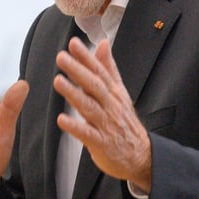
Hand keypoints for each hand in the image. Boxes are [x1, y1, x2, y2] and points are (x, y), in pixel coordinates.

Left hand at [54, 38, 152, 190]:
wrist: (140, 155)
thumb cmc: (124, 122)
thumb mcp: (119, 92)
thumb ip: (108, 68)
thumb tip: (102, 43)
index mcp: (114, 92)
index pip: (100, 71)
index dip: (86, 57)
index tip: (73, 44)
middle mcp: (111, 105)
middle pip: (94, 85)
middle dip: (78, 70)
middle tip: (62, 57)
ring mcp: (107, 124)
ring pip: (89, 106)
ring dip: (73, 93)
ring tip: (58, 81)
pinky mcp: (101, 142)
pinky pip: (87, 134)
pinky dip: (75, 127)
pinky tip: (62, 120)